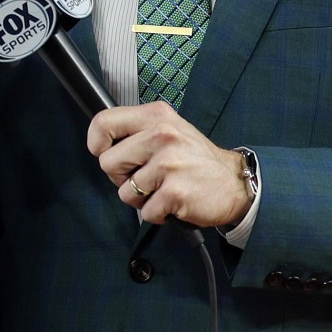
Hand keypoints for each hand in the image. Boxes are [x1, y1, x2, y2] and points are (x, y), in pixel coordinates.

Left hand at [88, 102, 250, 228]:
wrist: (235, 182)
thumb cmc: (197, 158)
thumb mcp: (170, 129)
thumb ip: (138, 131)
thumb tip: (102, 144)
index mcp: (156, 117)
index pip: (103, 122)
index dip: (96, 143)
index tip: (104, 152)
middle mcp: (161, 136)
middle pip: (108, 163)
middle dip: (121, 177)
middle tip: (146, 177)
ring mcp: (168, 164)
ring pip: (125, 192)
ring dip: (142, 199)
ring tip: (164, 189)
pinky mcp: (174, 192)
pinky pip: (146, 212)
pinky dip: (158, 214)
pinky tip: (174, 202)